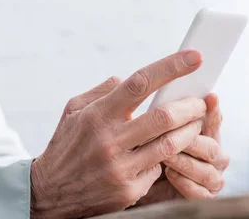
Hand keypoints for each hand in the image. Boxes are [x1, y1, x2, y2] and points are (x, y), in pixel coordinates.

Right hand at [30, 50, 206, 218]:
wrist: (49, 192)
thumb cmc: (65, 145)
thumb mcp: (74, 110)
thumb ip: (102, 91)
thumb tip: (127, 79)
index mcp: (97, 115)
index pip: (140, 84)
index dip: (170, 67)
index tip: (194, 57)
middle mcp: (109, 140)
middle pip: (163, 117)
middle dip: (190, 106)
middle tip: (200, 101)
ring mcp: (120, 168)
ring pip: (169, 145)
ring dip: (190, 131)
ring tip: (195, 122)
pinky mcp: (128, 191)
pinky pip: (159, 169)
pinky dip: (166, 157)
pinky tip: (167, 151)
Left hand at [136, 94, 228, 204]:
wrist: (142, 184)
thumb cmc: (151, 152)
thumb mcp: (154, 130)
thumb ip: (160, 113)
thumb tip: (145, 86)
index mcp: (207, 135)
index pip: (213, 121)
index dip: (213, 111)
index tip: (209, 97)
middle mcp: (215, 156)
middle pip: (212, 147)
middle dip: (191, 141)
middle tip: (170, 135)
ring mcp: (212, 178)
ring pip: (207, 171)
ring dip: (185, 162)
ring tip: (165, 157)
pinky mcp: (204, 197)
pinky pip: (200, 193)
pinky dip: (185, 183)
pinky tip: (170, 174)